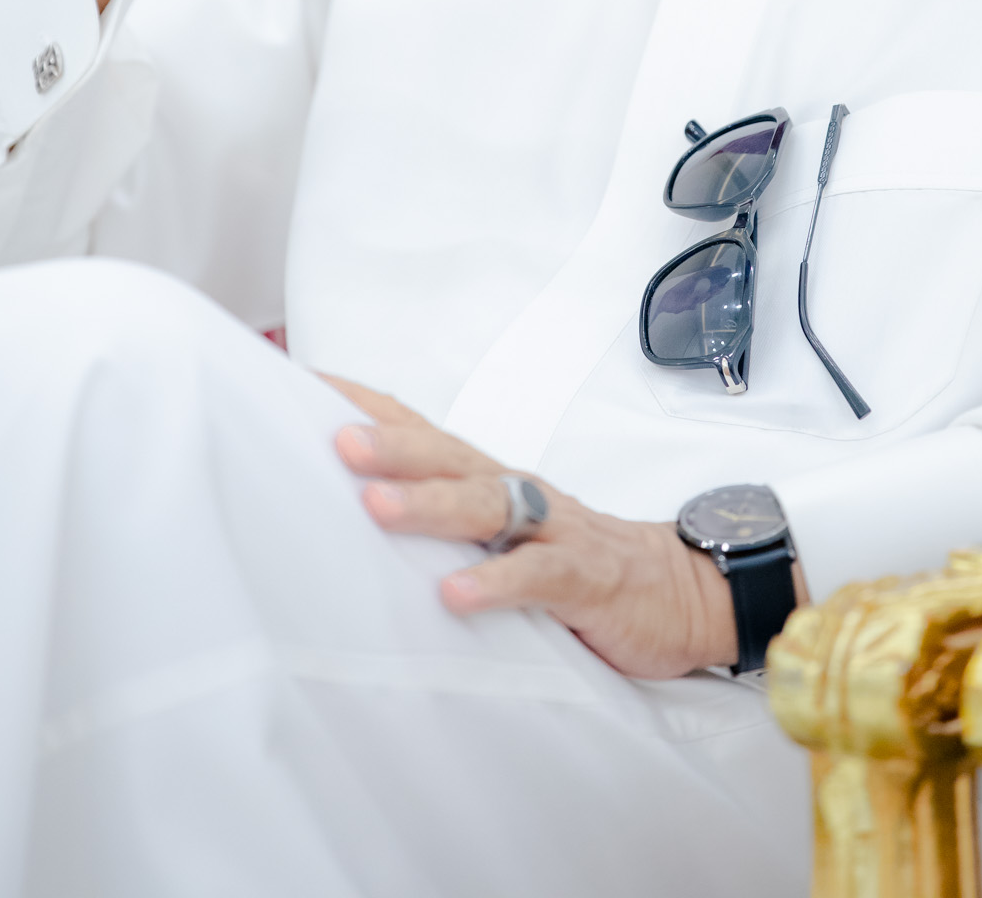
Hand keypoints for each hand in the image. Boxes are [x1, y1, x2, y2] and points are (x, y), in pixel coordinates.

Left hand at [327, 380, 741, 679]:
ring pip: (488, 506)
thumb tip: (357, 511)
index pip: (420, 428)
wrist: (680, 591)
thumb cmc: (574, 560)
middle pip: (447, 456)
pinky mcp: (584, 578)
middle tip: (335, 442)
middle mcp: (516, 491)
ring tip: (378, 509)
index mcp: (490, 476)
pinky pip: (535, 578)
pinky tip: (456, 595)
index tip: (301, 384)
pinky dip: (495, 583)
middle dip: (390, 445)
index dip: (364, 404)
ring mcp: (552, 530)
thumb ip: (446, 520)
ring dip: (430, 505)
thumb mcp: (505, 533)